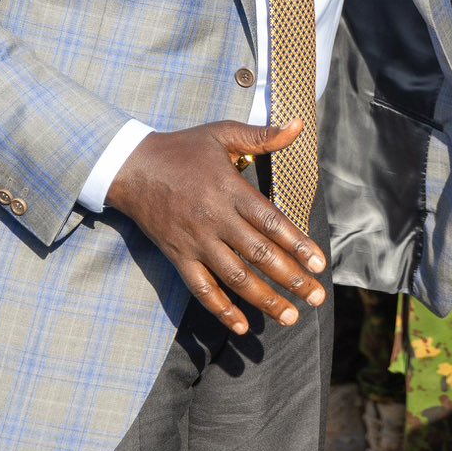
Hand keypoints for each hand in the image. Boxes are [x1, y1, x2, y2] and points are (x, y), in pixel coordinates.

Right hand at [107, 119, 326, 335]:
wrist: (131, 167)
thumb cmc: (183, 148)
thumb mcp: (222, 133)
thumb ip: (262, 135)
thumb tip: (298, 124)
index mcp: (230, 190)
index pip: (271, 222)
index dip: (298, 245)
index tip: (319, 265)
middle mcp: (215, 219)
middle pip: (259, 255)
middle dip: (290, 279)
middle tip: (316, 298)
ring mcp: (196, 241)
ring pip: (235, 277)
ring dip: (264, 300)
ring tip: (290, 317)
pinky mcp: (178, 257)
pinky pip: (201, 289)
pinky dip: (221, 309)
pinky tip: (240, 326)